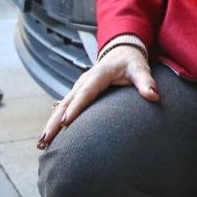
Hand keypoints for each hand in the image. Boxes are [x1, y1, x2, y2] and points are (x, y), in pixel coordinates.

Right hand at [37, 45, 158, 148]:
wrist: (121, 52)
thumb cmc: (131, 62)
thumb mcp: (140, 69)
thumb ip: (146, 82)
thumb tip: (154, 96)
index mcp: (97, 75)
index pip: (85, 93)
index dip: (75, 107)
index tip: (66, 123)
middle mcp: (83, 82)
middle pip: (65, 103)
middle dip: (54, 122)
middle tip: (44, 140)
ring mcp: (78, 88)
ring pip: (60, 107)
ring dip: (50, 124)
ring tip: (41, 144)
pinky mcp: (77, 94)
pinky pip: (63, 108)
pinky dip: (55, 121)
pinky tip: (49, 137)